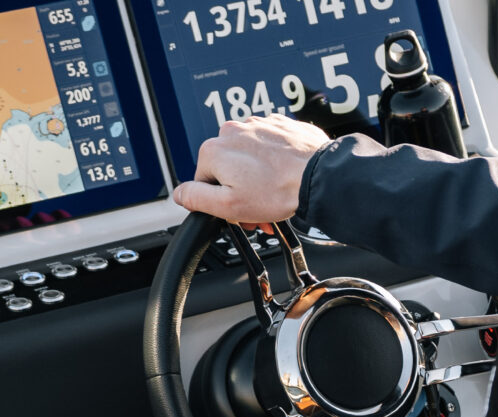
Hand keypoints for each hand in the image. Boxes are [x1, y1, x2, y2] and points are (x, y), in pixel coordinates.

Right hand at [175, 114, 332, 224]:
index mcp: (214, 150)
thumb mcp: (228, 205)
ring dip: (258, 179)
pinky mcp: (279, 125)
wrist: (319, 175)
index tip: (239, 211)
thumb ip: (196, 198)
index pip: (205, 182)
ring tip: (275, 196)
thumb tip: (179, 193)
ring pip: (248, 159)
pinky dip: (274, 163)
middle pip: (227, 169)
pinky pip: (269, 148)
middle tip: (259, 209)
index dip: (221, 202)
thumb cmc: (279, 190)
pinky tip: (284, 177)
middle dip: (240, 192)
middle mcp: (232, 130)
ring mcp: (257, 124)